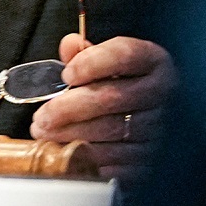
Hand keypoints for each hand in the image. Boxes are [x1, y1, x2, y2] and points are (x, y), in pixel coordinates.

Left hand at [28, 33, 176, 181]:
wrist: (163, 117)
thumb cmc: (131, 84)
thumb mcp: (116, 61)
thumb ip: (90, 53)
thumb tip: (69, 46)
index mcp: (154, 61)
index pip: (123, 55)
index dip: (90, 64)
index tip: (66, 74)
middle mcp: (162, 93)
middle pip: (110, 97)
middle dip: (67, 108)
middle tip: (41, 115)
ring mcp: (160, 127)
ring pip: (109, 131)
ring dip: (70, 133)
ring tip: (44, 132)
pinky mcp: (152, 157)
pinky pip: (115, 159)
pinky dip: (86, 155)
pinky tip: (65, 150)